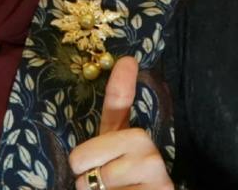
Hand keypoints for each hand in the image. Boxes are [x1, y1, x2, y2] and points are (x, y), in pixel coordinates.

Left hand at [70, 57, 173, 189]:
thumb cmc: (122, 182)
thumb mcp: (109, 154)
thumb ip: (108, 125)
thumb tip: (123, 66)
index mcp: (134, 136)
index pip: (118, 105)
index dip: (121, 82)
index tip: (127, 60)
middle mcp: (148, 150)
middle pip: (81, 157)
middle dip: (83, 177)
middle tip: (102, 183)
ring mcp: (155, 174)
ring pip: (91, 184)